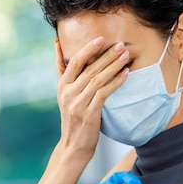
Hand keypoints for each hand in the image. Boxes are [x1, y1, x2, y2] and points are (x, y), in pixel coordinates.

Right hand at [55, 37, 127, 159]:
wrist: (73, 145)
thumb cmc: (72, 116)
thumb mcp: (63, 92)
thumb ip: (62, 69)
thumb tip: (57, 44)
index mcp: (62, 86)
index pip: (73, 62)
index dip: (87, 49)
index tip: (101, 39)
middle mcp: (68, 93)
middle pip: (89, 69)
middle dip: (106, 56)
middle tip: (120, 45)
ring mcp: (78, 104)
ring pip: (98, 79)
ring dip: (114, 66)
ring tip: (125, 56)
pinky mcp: (89, 113)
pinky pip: (104, 93)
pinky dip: (115, 82)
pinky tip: (125, 74)